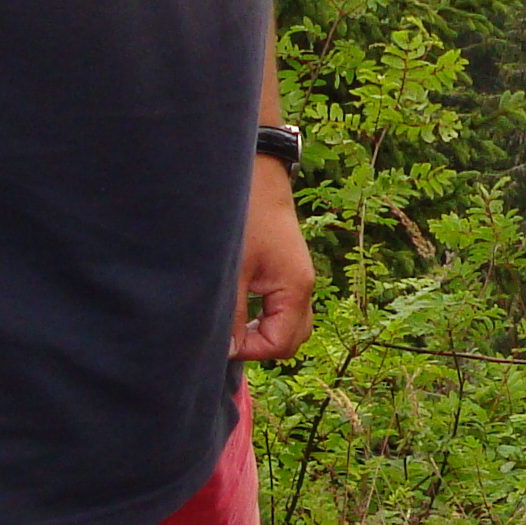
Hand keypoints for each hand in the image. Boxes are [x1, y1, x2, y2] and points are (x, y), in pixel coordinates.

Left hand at [234, 155, 314, 361]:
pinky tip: (239, 306)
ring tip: (232, 323)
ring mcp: (297, 277)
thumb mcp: (232, 269)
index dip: (251, 350)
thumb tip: (228, 350)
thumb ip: (231, 313)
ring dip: (263, 330)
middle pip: (292, 338)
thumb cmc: (244, 217)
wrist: (256, 174)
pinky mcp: (286, 268)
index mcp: (295, 288)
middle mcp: (302, 286)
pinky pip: (283, 306)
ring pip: (289, 323)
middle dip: (261, 345)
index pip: (281, 343)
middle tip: (229, 335)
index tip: (223, 339)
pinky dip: (264, 315)